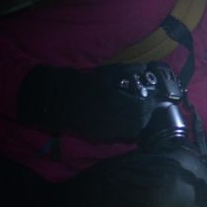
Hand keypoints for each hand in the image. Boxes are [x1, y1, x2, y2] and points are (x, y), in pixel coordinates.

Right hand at [17, 63, 159, 142]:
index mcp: (118, 104)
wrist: (56, 99)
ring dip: (136, 123)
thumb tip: (143, 69)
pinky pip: (119, 137)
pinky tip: (121, 120)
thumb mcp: (105, 73)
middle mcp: (114, 122)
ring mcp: (106, 132)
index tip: (149, 97)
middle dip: (144, 114)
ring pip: (131, 132)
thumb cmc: (82, 83)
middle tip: (142, 105)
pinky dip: (124, 130)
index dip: (149, 104)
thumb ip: (127, 71)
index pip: (144, 110)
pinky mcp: (98, 138)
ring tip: (134, 113)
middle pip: (140, 123)